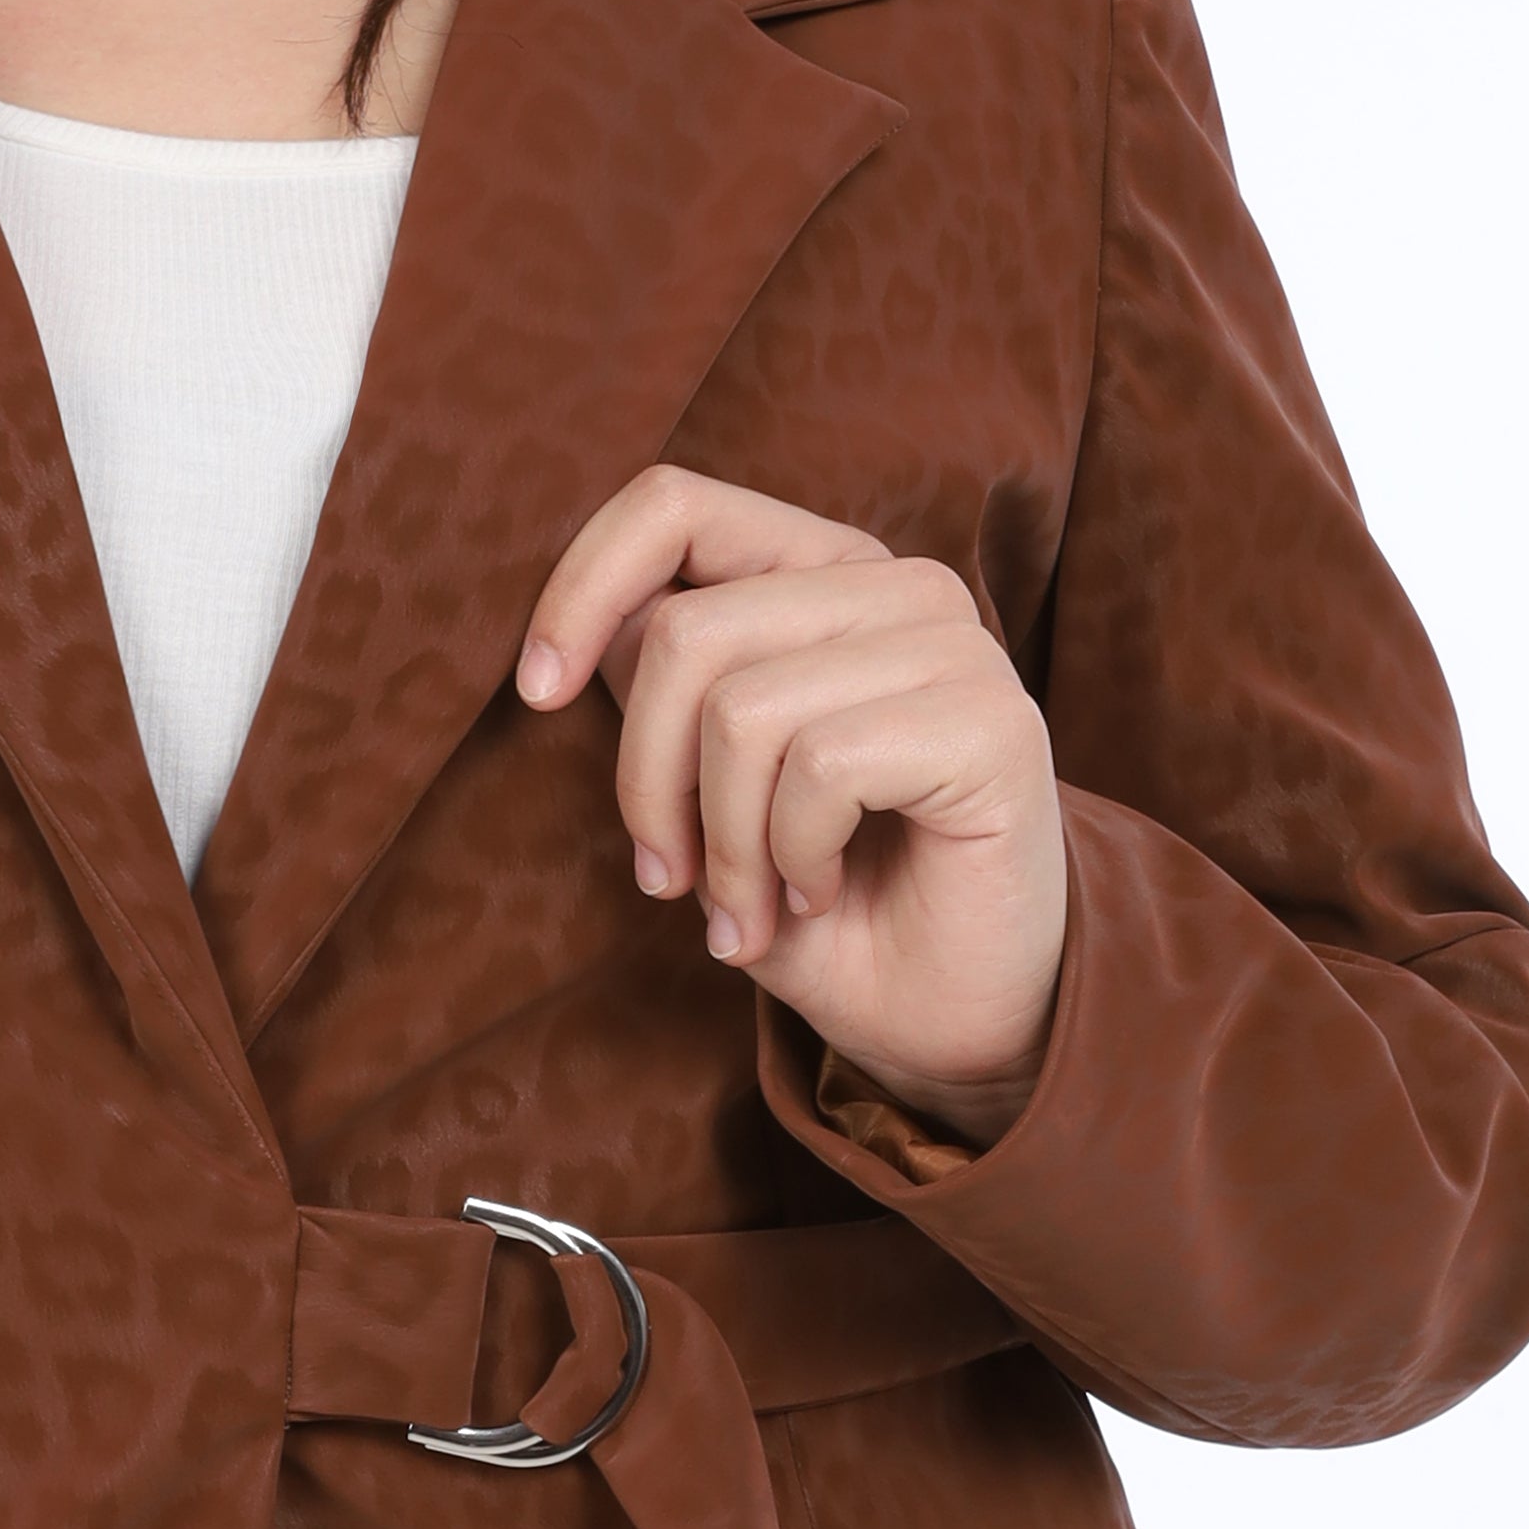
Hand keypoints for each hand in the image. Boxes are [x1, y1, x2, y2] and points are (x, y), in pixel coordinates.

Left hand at [517, 467, 1067, 1148]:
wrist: (956, 1022)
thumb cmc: (829, 906)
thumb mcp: (709, 786)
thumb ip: (663, 691)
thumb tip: (588, 633)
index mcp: (827, 574)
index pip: (675, 506)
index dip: (582, 586)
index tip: (537, 692)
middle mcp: (901, 587)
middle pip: (686, 633)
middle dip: (648, 786)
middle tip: (674, 884)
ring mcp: (957, 648)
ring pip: (741, 708)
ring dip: (722, 847)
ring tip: (750, 911)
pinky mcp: (992, 725)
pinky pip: (817, 767)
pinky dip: (789, 858)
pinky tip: (820, 894)